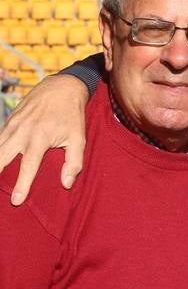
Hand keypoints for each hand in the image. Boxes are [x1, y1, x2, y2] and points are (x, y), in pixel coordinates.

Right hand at [0, 74, 91, 204]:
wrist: (61, 88)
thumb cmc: (72, 116)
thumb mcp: (79, 139)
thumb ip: (73, 162)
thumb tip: (66, 184)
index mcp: (39, 138)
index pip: (28, 166)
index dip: (21, 185)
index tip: (15, 200)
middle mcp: (22, 132)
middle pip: (2, 157)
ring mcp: (13, 125)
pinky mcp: (9, 120)